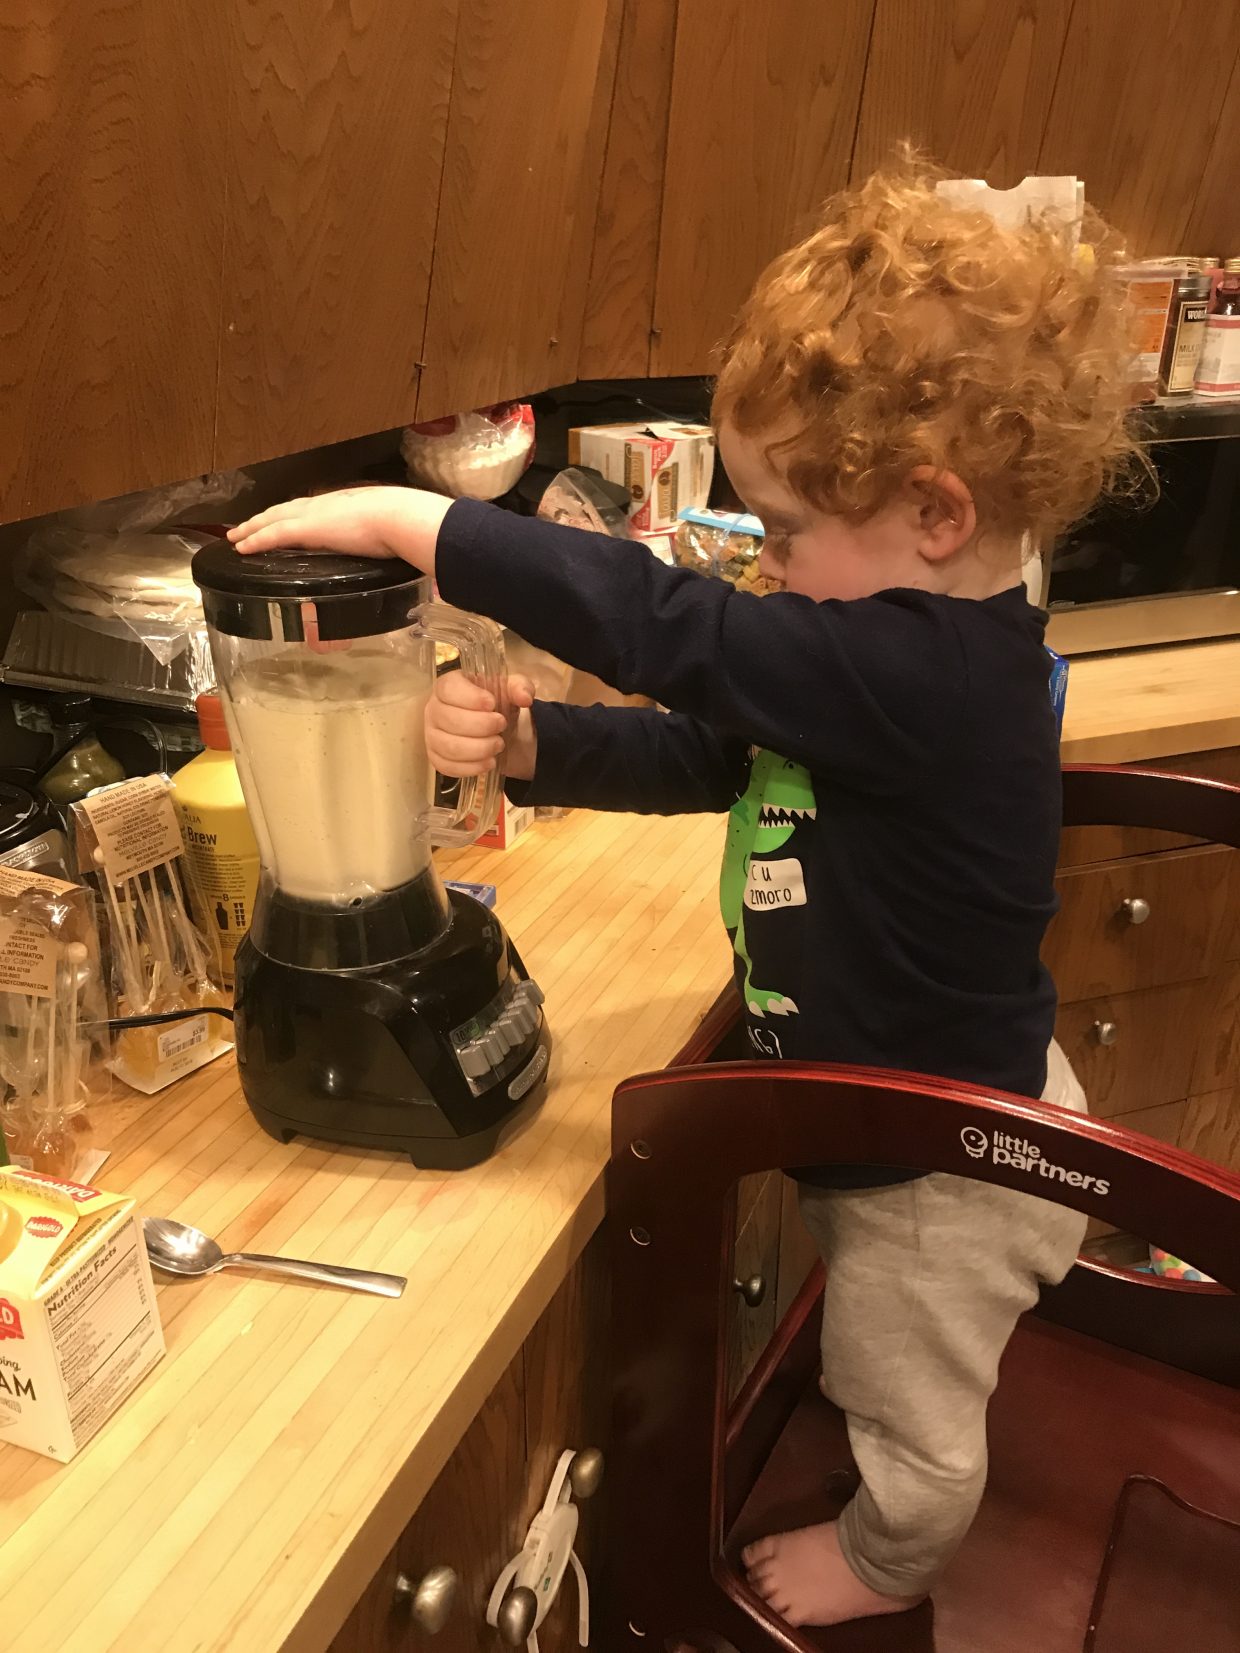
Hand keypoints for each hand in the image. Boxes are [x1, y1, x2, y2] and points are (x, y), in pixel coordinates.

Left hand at [227, 486, 452, 577]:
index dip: (290, 514)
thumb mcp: (385, 530)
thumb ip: (378, 540)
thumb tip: (388, 552)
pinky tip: (241, 548)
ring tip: (236, 537)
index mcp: (341, 505)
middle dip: (262, 519)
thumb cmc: (400, 524)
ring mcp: (312, 515)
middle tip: (243, 528)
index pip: (308, 508)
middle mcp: (322, 505)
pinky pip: (273, 534)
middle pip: (283, 510)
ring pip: (272, 520)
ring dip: (252, 528)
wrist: (398, 517)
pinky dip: (255, 540)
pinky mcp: (306, 528)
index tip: (278, 520)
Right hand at [426, 672, 537, 780]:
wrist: (494, 728)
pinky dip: (472, 768)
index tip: (492, 704)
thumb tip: (525, 697)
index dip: (470, 698)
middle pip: (450, 720)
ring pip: (449, 747)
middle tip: (502, 726)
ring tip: (499, 745)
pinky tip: (489, 762)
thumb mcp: (511, 690)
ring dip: (479, 749)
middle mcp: (434, 708)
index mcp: (448, 685)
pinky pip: (447, 767)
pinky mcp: (436, 757)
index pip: (449, 689)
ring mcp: (431, 735)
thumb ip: (520, 687)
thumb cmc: (496, 704)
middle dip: (482, 726)